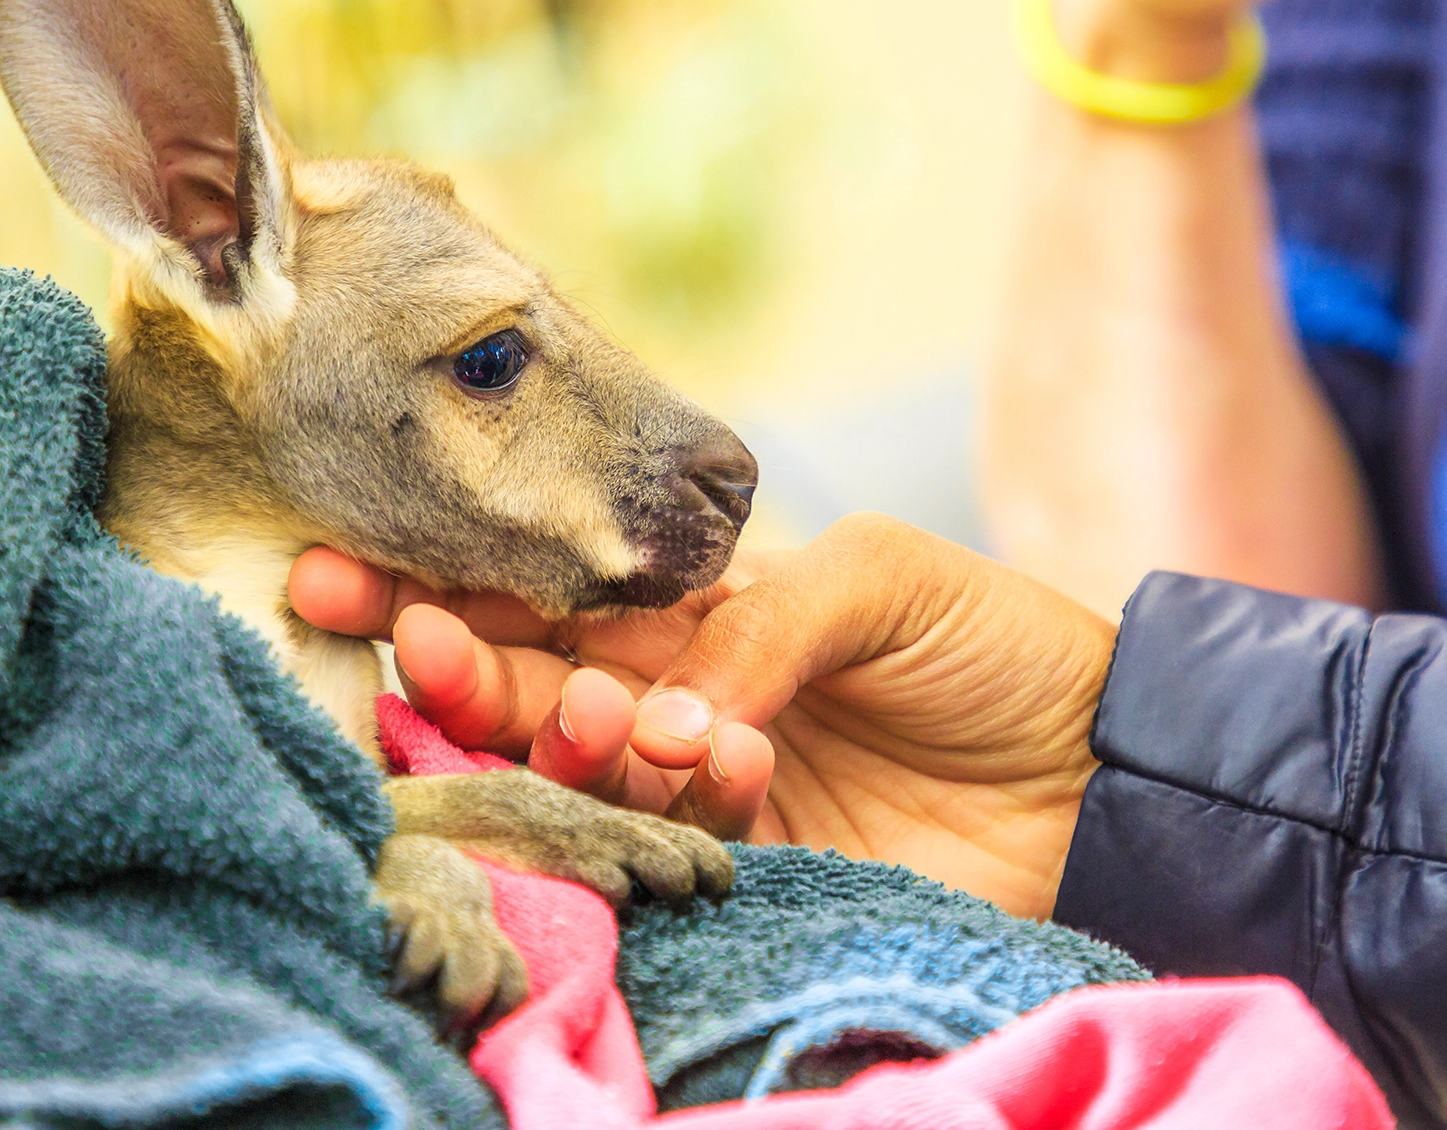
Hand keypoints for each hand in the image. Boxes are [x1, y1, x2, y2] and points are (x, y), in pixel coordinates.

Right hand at [289, 515, 1118, 917]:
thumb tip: (659, 696)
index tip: (346, 573)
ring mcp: (711, 792)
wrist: (1100, 768)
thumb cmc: (994, 644)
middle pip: (536, 688)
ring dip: (570, 735)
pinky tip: (707, 751)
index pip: (552, 595)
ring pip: (587, 770)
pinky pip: (673, 844)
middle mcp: (683, 700)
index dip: (450, 582)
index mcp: (701, 611)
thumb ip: (761, 617)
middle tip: (417, 643)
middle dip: (460, 666)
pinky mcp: (754, 873)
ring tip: (613, 708)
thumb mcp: (883, 578)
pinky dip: (674, 800)